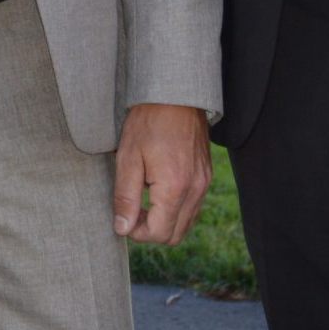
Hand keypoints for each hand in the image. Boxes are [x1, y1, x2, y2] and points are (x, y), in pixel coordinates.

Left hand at [112, 102, 211, 244]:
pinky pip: (193, 207)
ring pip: (186, 223)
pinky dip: (176, 209)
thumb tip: (122, 228)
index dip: (137, 232)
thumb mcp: (128, 158)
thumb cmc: (148, 122)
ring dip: (164, 221)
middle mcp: (195, 190)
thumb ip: (125, 197)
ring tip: (144, 199)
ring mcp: (204, 183)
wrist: (175, 94)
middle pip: (175, 235)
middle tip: (132, 211)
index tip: (123, 217)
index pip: (159, 233)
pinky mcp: (206, 176)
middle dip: (151, 231)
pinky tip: (158, 189)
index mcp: (174, 188)